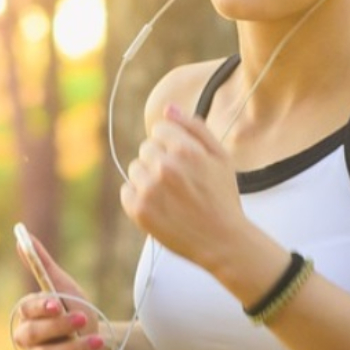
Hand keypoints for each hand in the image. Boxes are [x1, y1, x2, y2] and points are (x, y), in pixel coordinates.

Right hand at [11, 231, 110, 349]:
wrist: (97, 340)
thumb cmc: (75, 310)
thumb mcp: (63, 287)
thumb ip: (42, 265)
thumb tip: (22, 235)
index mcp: (28, 316)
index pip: (26, 311)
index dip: (40, 308)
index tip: (56, 303)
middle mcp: (29, 341)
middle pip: (33, 336)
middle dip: (58, 327)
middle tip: (83, 318)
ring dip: (74, 349)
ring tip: (97, 341)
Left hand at [120, 104, 247, 268]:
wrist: (222, 241)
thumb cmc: (222, 197)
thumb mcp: (220, 157)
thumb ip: (195, 128)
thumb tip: (168, 108)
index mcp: (185, 150)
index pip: (159, 130)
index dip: (172, 144)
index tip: (183, 161)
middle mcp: (165, 167)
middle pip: (146, 148)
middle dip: (160, 160)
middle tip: (180, 182)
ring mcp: (149, 189)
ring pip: (135, 169)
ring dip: (148, 178)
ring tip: (171, 196)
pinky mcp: (139, 210)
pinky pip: (126, 191)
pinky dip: (139, 197)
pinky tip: (160, 206)